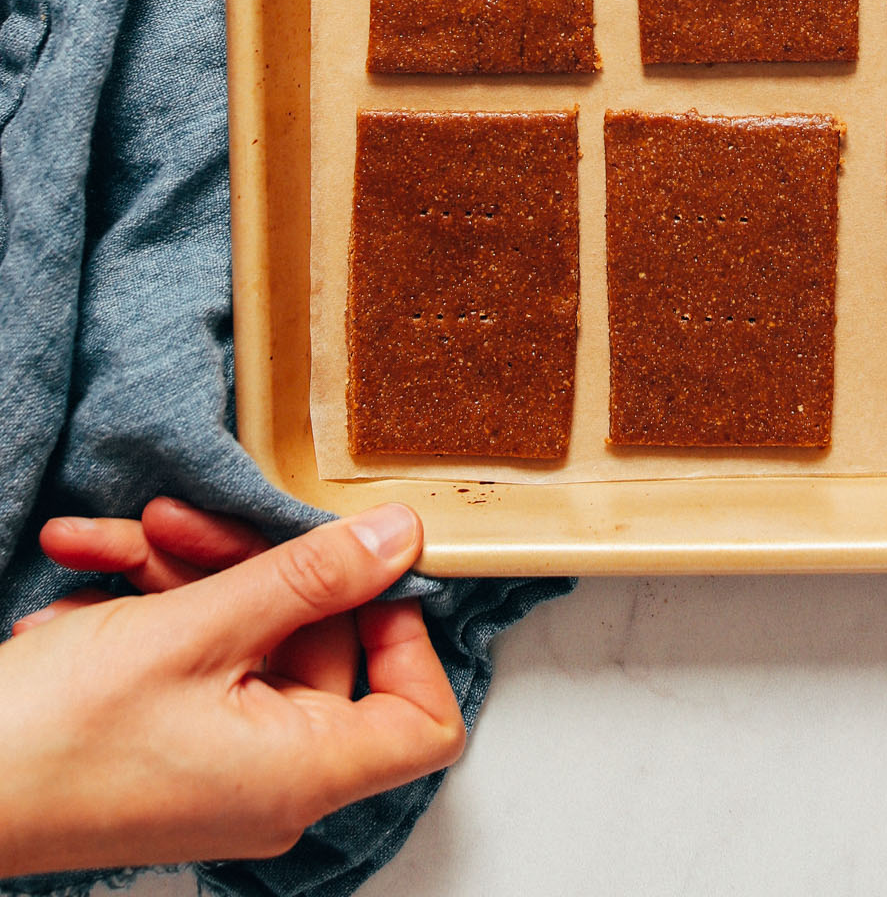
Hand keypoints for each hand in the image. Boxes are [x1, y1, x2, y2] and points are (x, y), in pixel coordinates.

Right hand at [0, 502, 464, 875]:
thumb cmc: (51, 740)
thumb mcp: (195, 630)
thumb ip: (308, 577)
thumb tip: (399, 539)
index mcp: (301, 772)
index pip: (421, 720)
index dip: (407, 634)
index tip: (363, 565)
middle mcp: (272, 779)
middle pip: (317, 648)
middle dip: (251, 565)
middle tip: (185, 518)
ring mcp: (218, 762)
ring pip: (244, 637)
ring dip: (183, 573)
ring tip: (124, 533)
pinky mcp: (169, 741)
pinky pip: (192, 659)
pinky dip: (148, 609)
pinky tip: (88, 570)